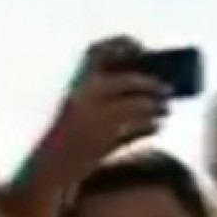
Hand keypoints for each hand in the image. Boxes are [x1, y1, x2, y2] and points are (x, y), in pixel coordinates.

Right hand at [56, 36, 168, 167]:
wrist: (48, 172)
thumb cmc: (70, 139)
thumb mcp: (80, 110)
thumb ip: (106, 94)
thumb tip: (147, 86)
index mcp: (74, 85)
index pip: (97, 52)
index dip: (120, 45)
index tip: (141, 47)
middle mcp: (81, 98)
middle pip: (125, 80)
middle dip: (150, 84)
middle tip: (168, 88)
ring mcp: (91, 121)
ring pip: (134, 106)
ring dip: (154, 106)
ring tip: (166, 108)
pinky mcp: (102, 144)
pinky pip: (134, 130)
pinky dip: (148, 126)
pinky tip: (157, 126)